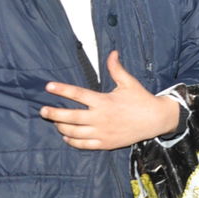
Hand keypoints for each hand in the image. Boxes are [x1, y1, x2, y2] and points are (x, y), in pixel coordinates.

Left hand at [40, 50, 179, 149]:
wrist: (155, 119)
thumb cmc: (141, 99)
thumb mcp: (128, 82)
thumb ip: (116, 69)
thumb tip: (112, 52)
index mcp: (103, 101)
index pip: (77, 94)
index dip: (62, 89)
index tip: (48, 87)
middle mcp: (100, 118)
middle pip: (70, 117)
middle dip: (54, 114)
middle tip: (42, 111)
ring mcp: (101, 132)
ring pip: (74, 132)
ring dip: (61, 127)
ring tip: (55, 122)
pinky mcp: (105, 143)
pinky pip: (83, 145)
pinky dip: (72, 141)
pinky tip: (66, 137)